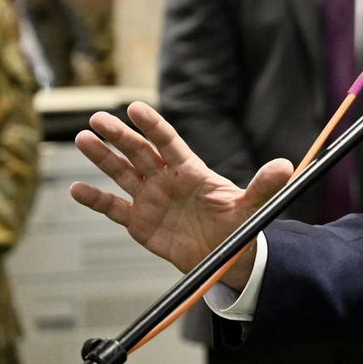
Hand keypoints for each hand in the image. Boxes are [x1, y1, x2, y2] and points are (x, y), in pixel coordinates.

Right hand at [71, 102, 293, 289]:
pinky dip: (96, 200)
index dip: (152, 126)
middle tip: (97, 118)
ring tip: (83, 138)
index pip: (169, 143)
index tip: (134, 108)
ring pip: (122, 173)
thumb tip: (285, 167)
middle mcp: (166, 180)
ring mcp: (150, 199)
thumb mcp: (251, 207)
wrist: (224, 256)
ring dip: (102, 158)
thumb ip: (263, 186)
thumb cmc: (236, 226)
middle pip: (139, 152)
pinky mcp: (139, 222)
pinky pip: (114, 208)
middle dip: (119, 136)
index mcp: (191, 171)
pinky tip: (77, 189)